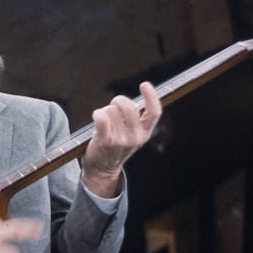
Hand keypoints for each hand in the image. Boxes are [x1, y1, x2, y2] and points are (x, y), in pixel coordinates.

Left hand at [81, 81, 161, 197]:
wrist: (103, 168)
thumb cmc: (115, 145)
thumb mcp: (132, 134)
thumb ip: (134, 118)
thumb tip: (128, 100)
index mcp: (145, 133)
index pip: (155, 112)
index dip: (151, 96)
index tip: (145, 84)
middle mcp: (136, 137)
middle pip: (129, 106)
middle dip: (118, 101)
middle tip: (113, 106)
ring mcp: (121, 140)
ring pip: (112, 110)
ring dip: (105, 111)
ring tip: (104, 122)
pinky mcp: (106, 141)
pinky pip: (102, 117)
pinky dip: (97, 114)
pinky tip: (97, 117)